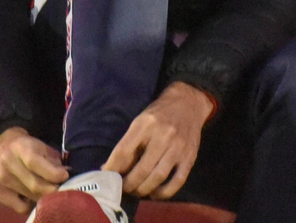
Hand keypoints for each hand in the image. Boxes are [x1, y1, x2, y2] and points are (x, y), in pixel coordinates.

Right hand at [0, 127, 68, 214]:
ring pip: (29, 197)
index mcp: (20, 147)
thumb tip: (67, 177)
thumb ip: (54, 162)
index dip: (52, 173)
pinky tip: (32, 196)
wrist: (2, 147)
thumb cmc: (28, 149)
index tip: (65, 177)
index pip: (34, 163)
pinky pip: (20, 207)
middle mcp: (7, 162)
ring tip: (49, 192)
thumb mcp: (42, 148)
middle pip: (34, 184)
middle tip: (63, 191)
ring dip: (43, 197)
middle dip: (52, 190)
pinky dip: (31, 205)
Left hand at [103, 82, 215, 199]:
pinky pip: (177, 181)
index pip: (123, 151)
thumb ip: (127, 145)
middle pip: (142, 169)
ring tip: (136, 191)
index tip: (106, 178)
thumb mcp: (139, 122)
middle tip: (122, 189)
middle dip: (128, 184)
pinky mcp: (190, 157)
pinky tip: (154, 193)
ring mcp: (178, 147)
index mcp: (145, 124)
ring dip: (144, 189)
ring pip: (158, 176)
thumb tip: (108, 168)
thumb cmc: (159, 114)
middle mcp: (163, 135)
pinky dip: (164, 192)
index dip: (112, 168)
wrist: (188, 103)